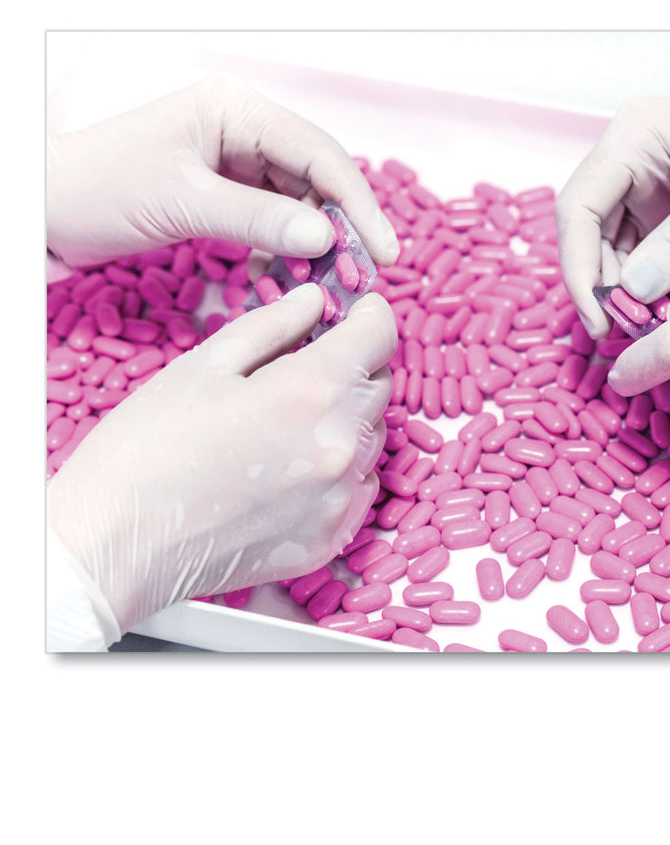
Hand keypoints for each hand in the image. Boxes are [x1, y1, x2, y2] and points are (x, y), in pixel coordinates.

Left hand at [46, 73, 400, 269]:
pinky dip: (286, 252)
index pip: (318, 153)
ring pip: (301, 203)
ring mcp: (235, 159)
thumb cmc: (96, 187)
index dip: (357, 204)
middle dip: (342, 229)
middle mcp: (243, 128)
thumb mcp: (182, 202)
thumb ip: (257, 218)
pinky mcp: (226, 190)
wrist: (43, 208)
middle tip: (362, 276)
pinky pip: (275, 221)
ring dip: (317, 246)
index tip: (383, 250)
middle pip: (317, 178)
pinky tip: (287, 280)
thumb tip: (326, 238)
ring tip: (329, 285)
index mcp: (236, 108)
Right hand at [46, 285, 396, 634]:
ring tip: (287, 420)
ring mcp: (339, 498)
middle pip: (379, 384)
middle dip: (354, 363)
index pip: (379, 334)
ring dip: (346, 415)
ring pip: (372, 435)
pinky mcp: (329, 538)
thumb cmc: (145, 450)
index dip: (368, 312)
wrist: (115, 545)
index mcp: (310, 391)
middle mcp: (339, 446)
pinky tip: (292, 465)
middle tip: (307, 362)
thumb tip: (316, 299)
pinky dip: (340, 466)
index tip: (353, 309)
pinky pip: (359, 486)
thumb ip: (273, 324)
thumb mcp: (204, 364)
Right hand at [556, 64, 669, 334]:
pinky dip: (646, 287)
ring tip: (636, 328)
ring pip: (611, 248)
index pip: (579, 205)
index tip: (598, 315)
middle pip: (587, 230)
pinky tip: (655, 313)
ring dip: (619, 290)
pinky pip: (645, 257)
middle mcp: (635, 160)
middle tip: (614, 332)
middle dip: (596, 282)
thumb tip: (634, 290)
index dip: (578, 265)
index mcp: (636, 135)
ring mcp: (654, 188)